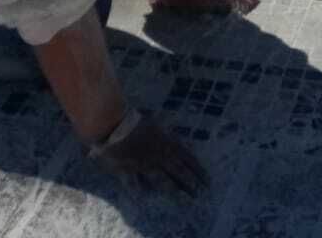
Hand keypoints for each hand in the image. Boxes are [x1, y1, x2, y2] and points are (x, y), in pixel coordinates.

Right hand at [94, 112, 208, 196]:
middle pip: (178, 171)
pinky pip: (134, 184)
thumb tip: (175, 136)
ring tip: (186, 201)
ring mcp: (144, 164)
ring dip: (175, 191)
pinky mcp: (128, 171)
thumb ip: (166, 132)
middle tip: (202, 194)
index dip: (198, 169)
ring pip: (162, 180)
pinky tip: (143, 201)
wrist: (114, 123)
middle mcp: (158, 155)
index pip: (186, 157)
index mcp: (166, 142)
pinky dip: (138, 192)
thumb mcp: (156, 122)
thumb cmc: (134, 120)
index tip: (207, 180)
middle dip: (191, 183)